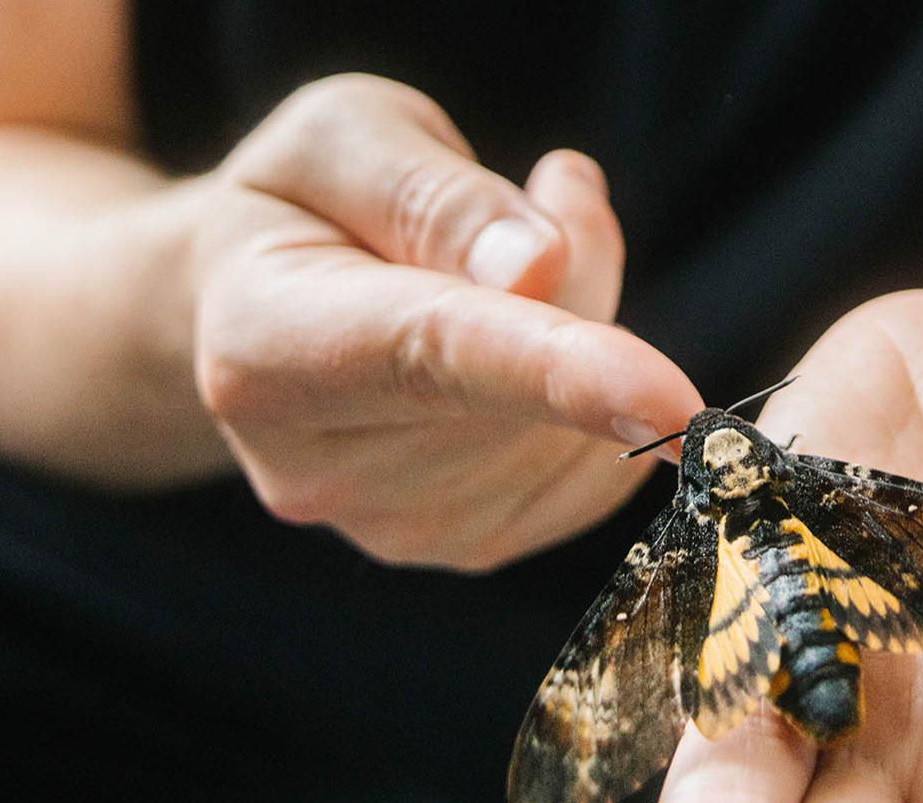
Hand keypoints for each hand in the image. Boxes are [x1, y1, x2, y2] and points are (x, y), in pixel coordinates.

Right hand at [190, 75, 698, 568]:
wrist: (248, 311)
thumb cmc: (302, 205)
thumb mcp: (345, 134)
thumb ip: (436, 193)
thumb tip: (538, 271)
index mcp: (265, 347)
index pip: (436, 356)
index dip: (561, 373)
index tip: (675, 404)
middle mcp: (318, 468)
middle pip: (537, 375)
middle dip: (573, 267)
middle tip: (533, 194)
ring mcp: (393, 526)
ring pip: (581, 423)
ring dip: (584, 327)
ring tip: (499, 272)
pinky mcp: (465, 548)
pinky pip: (599, 470)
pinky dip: (595, 395)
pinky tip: (528, 345)